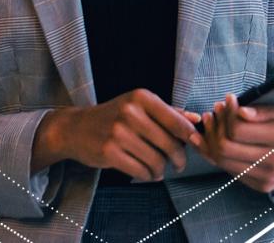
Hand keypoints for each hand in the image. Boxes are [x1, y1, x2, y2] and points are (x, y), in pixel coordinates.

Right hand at [32, 89, 200, 180]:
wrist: (76, 128)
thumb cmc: (114, 116)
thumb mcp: (140, 106)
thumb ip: (170, 112)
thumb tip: (197, 120)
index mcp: (142, 97)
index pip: (176, 120)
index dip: (191, 137)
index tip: (197, 146)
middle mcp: (131, 112)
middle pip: (169, 143)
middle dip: (179, 158)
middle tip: (179, 165)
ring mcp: (119, 133)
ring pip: (156, 160)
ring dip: (162, 170)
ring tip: (160, 171)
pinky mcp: (109, 152)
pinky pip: (140, 170)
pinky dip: (148, 176)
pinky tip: (148, 174)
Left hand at [189, 93, 273, 193]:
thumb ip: (262, 111)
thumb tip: (238, 111)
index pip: (239, 130)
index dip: (228, 113)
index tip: (228, 98)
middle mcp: (273, 161)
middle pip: (226, 147)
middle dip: (215, 126)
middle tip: (215, 110)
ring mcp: (266, 177)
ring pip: (223, 161)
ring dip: (211, 141)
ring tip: (212, 122)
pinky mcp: (260, 186)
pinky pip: (230, 171)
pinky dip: (218, 155)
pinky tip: (216, 139)